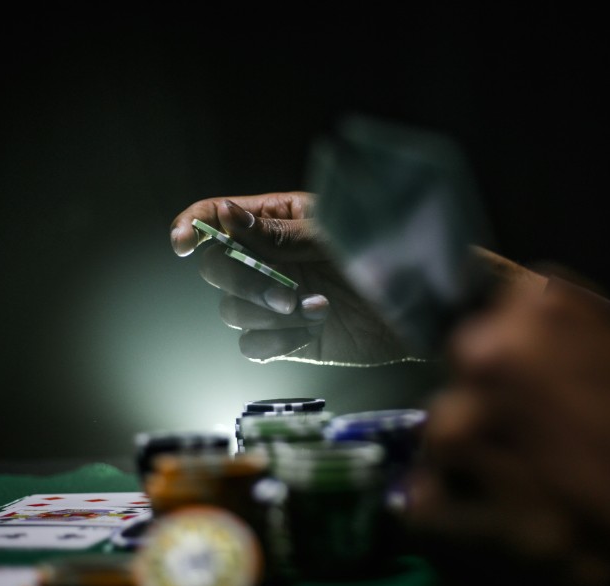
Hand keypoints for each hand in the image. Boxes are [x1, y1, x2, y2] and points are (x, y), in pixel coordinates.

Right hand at [170, 192, 414, 365]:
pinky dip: (274, 342)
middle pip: (214, 268)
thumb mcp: (335, 238)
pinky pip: (251, 345)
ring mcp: (276, 300)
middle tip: (284, 294)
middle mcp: (270, 260)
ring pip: (229, 310)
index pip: (217, 217)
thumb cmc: (390, 256)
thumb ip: (279, 233)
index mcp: (278, 219)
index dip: (193, 225)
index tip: (183, 243)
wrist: (425, 309)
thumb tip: (224, 215)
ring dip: (264, 313)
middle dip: (241, 282)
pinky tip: (310, 332)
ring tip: (315, 310)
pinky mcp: (288, 339)